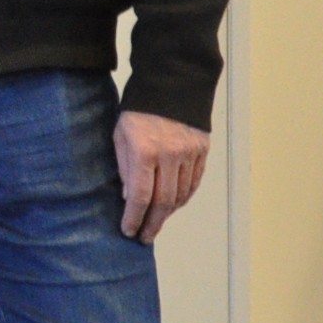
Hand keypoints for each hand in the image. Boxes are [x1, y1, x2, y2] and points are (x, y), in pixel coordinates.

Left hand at [114, 109, 209, 241]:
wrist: (171, 85)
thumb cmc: (138, 111)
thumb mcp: (120, 136)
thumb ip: (125, 167)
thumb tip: (129, 198)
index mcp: (145, 151)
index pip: (141, 196)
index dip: (134, 217)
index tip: (128, 231)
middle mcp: (171, 155)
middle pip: (164, 201)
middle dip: (153, 223)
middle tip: (144, 236)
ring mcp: (190, 154)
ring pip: (182, 195)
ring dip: (168, 213)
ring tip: (156, 223)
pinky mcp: (202, 151)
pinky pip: (194, 183)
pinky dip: (184, 198)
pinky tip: (173, 206)